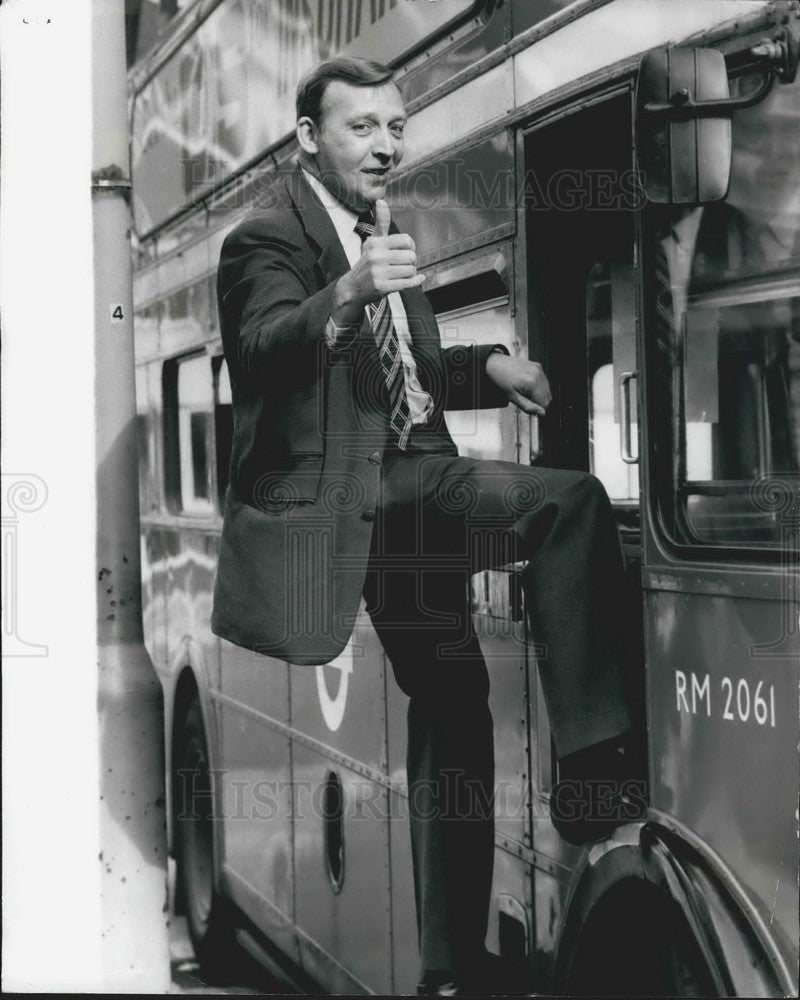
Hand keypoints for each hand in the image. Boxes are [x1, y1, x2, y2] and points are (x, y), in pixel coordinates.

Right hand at [331, 200, 424, 325]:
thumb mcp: (372, 242)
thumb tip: (381, 200)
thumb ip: (381, 223)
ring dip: (411, 273)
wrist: (352, 288)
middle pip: (411, 256)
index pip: (406, 240)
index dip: (411, 246)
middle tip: (405, 264)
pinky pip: (407, 283)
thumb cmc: (366, 263)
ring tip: (404, 273)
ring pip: (410, 270)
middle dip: (411, 261)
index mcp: (377, 244)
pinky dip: (416, 281)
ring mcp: (379, 273)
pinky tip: (418, 278)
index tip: (407, 251)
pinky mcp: (382, 287)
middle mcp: (377, 257)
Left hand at [485, 353, 551, 415]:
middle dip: (538, 400)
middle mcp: (538, 374)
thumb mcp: (513, 398)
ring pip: (547, 389)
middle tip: (525, 398)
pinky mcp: (538, 366)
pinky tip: (527, 383)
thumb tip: (542, 413)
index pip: (545, 403)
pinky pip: (544, 380)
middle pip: (548, 396)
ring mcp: (538, 369)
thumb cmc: (502, 381)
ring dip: (539, 393)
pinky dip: (538, 385)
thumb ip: (528, 407)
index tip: (530, 406)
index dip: (538, 408)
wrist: (497, 365)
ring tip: (525, 390)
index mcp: (532, 383)